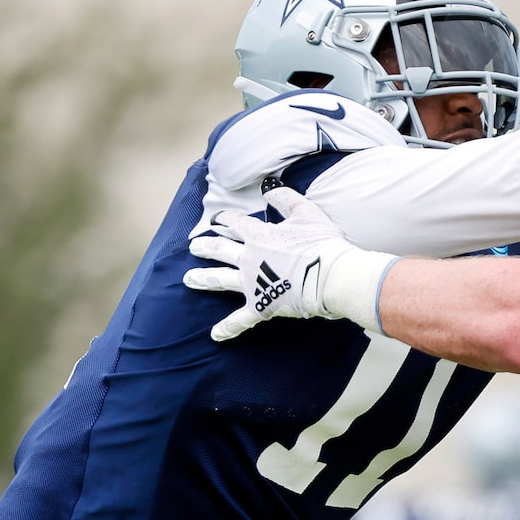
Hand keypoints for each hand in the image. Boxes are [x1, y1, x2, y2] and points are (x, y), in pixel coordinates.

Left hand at [183, 187, 394, 341]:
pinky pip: (240, 320)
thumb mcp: (306, 212)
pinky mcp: (260, 306)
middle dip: (205, 248)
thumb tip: (267, 185)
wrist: (330, 275)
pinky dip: (228, 328)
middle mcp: (250, 258)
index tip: (215, 220)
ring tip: (188, 280)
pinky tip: (215, 335)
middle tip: (193, 248)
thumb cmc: (322, 243)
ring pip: (220, 280)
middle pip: (221, 251)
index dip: (223, 220)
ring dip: (203, 279)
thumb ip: (285, 198)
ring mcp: (252, 283)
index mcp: (260, 235)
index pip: (235, 224)